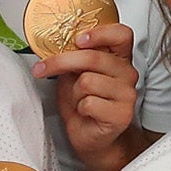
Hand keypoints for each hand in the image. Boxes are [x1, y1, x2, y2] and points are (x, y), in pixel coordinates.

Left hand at [33, 19, 141, 168]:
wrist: (91, 137)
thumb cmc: (84, 104)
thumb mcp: (74, 75)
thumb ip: (73, 58)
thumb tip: (54, 44)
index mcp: (119, 59)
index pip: (122, 34)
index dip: (100, 33)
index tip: (78, 40)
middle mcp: (127, 73)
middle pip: (93, 57)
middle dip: (61, 62)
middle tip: (43, 68)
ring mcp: (127, 94)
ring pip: (87, 81)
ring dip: (74, 93)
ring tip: (78, 100)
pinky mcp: (122, 114)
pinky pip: (89, 103)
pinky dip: (80, 108)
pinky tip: (86, 113)